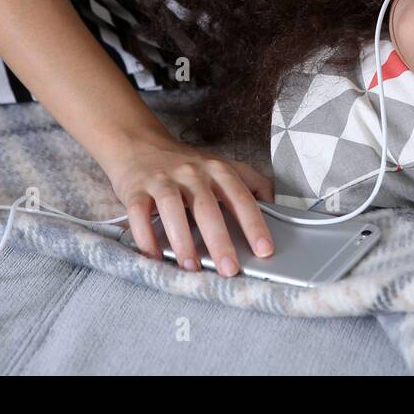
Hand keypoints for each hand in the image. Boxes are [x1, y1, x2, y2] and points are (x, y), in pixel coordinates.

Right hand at [104, 130, 275, 275]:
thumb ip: (250, 182)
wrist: (139, 144)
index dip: (254, 224)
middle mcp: (191, 173)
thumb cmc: (186, 164)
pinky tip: (155, 257)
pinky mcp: (136, 189)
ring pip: (172, 208)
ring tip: (192, 268)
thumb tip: (277, 204)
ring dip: (182, 241)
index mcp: (217, 169)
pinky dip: (146, 237)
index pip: (240, 197)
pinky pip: (139, 214)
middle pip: (207, 207)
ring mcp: (162, 179)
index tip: (265, 250)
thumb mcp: (221, 165)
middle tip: (229, 269)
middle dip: (220, 241)